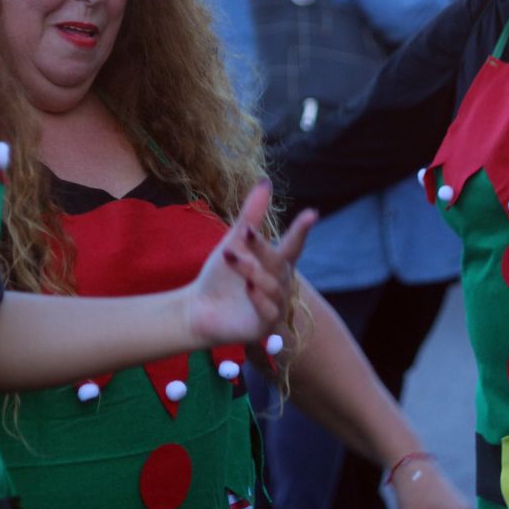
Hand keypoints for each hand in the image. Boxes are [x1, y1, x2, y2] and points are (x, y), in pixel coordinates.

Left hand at [184, 181, 313, 346]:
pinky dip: (260, 298)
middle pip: (280, 264)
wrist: (197, 308)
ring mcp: (274, 305)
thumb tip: (265, 182)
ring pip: (273, 286)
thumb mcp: (235, 242)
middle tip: (246, 234)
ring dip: (253, 270)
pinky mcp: (263, 326)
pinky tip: (249, 287)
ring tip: (232, 259)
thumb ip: (251, 217)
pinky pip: (269, 311)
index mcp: (276, 264)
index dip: (301, 231)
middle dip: (263, 248)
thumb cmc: (221, 275)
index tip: (311, 213)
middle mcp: (279, 284)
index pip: (293, 245)